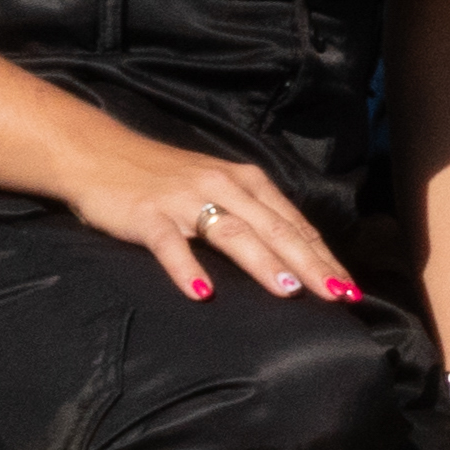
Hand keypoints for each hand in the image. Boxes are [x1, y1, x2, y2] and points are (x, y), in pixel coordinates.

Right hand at [64, 130, 353, 307]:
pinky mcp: (148, 215)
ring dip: (263, 262)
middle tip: (338, 295)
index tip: (350, 289)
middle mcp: (223, 186)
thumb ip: (252, 215)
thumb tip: (294, 256)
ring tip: (289, 291)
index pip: (294, 224)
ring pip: (233, 232)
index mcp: (246, 181)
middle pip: (275, 229)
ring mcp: (185, 200)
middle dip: (310, 264)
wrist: (100, 153)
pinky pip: (171, 244)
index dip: (324, 257)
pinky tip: (202, 293)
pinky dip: (187, 268)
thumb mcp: (218, 187)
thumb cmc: (165, 177)